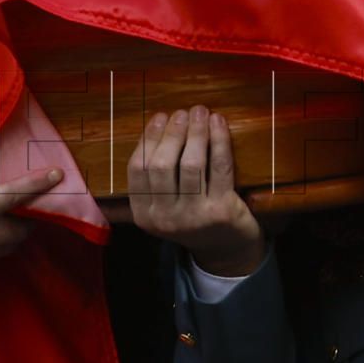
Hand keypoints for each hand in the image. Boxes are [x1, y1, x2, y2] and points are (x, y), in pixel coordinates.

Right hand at [0, 138, 59, 283]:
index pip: (14, 195)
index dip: (39, 184)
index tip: (58, 174)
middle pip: (25, 224)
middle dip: (30, 212)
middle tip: (27, 201)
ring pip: (15, 241)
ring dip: (18, 228)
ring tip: (10, 215)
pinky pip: (1, 255)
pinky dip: (2, 243)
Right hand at [125, 108, 264, 277]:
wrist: (226, 250)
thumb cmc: (193, 217)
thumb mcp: (164, 207)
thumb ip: (154, 178)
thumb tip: (156, 127)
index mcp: (144, 215)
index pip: (137, 169)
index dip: (148, 139)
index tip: (160, 117)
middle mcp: (165, 218)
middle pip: (162, 164)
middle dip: (173, 132)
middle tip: (183, 113)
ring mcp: (194, 216)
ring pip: (191, 164)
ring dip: (196, 132)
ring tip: (201, 112)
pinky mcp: (221, 211)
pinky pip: (219, 167)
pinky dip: (220, 140)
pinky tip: (218, 123)